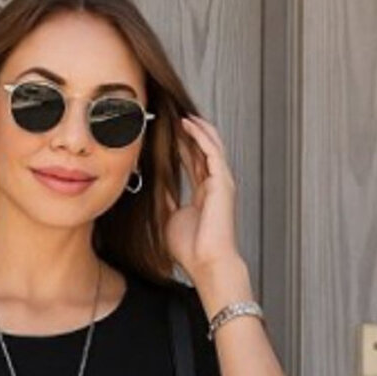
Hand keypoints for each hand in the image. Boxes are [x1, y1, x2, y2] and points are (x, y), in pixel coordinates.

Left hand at [160, 113, 241, 283]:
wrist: (206, 262)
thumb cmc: (191, 249)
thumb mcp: (169, 218)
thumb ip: (165, 199)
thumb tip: (153, 186)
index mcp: (204, 194)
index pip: (193, 161)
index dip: (182, 144)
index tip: (167, 131)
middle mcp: (214, 185)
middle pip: (202, 149)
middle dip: (188, 131)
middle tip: (172, 114)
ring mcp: (220, 182)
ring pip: (210, 145)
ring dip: (196, 127)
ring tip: (180, 112)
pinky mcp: (222, 181)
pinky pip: (212, 151)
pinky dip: (200, 135)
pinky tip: (187, 124)